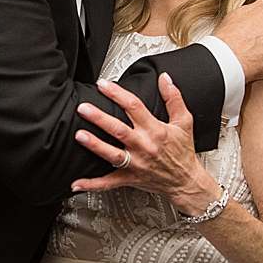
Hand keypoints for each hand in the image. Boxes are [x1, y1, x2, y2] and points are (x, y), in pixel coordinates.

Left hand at [71, 75, 220, 214]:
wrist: (185, 182)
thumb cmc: (183, 152)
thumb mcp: (184, 122)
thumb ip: (174, 98)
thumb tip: (164, 79)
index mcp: (155, 130)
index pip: (134, 107)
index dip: (118, 94)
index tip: (103, 85)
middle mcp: (144, 147)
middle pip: (119, 130)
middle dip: (100, 118)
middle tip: (84, 108)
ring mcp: (135, 164)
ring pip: (112, 154)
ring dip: (95, 145)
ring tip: (80, 135)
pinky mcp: (129, 178)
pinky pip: (108, 182)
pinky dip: (92, 184)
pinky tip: (77, 182)